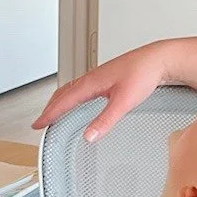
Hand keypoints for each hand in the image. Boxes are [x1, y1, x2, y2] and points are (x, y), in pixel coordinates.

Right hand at [33, 43, 165, 140]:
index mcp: (91, 83)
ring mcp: (99, 76)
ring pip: (72, 89)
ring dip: (60, 101)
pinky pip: (81, 87)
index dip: (49, 114)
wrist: (159, 60)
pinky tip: (80, 100)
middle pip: (63, 94)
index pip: (63, 101)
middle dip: (50, 108)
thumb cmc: (144, 74)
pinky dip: (72, 96)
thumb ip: (105, 121)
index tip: (38, 124)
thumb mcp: (124, 102)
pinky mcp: (107, 77)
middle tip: (41, 121)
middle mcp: (92, 78)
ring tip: (54, 112)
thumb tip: (88, 136)